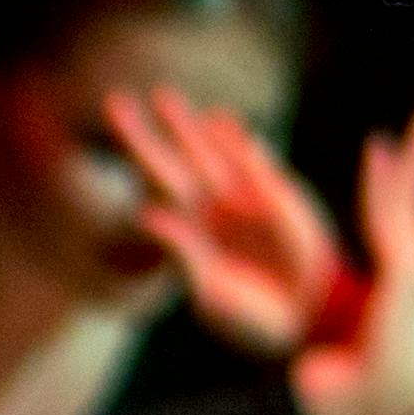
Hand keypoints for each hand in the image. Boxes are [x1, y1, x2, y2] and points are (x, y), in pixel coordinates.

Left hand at [109, 81, 344, 354]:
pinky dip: (237, 141)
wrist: (306, 313)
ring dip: (187, 129)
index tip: (106, 146)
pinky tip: (222, 120)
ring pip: (208, 155)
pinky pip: (252, 159)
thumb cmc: (251, 315)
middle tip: (113, 104)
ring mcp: (239, 197)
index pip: (152, 191)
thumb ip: (181, 252)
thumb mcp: (212, 292)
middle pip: (172, 163)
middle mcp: (206, 210)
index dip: (129, 167)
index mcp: (185, 233)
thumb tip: (147, 217)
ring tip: (163, 99)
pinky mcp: (273, 191)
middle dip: (144, 136)